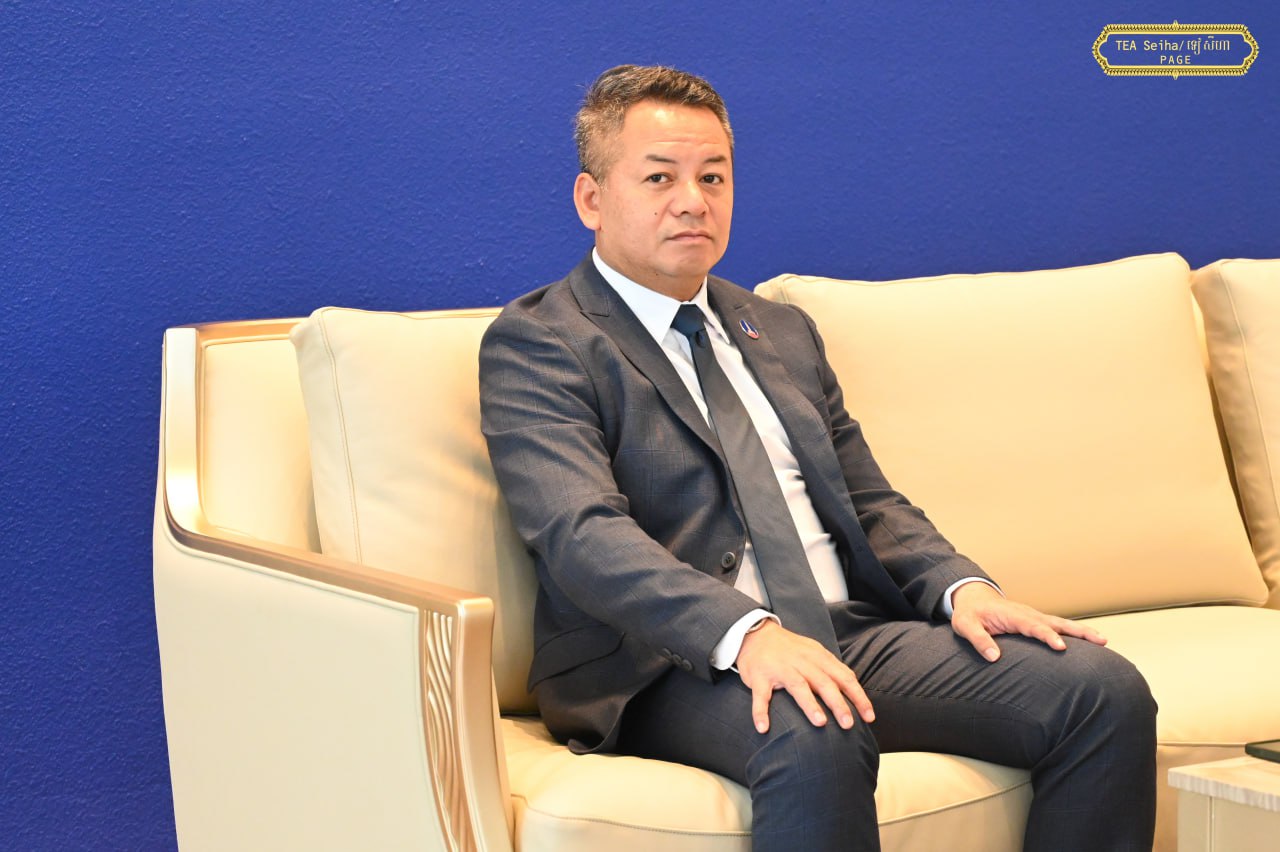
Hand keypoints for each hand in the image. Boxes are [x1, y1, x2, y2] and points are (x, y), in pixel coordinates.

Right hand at [734, 620, 874, 733]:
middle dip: (838, 703)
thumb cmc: (789, 649)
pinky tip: (763, 727)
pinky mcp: (758, 676)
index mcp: (818, 657)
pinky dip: (760, 711)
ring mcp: (780, 669)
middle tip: (849, 724)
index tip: (869, 717)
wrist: (755, 634)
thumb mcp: (814, 652)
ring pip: (798, 686)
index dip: (858, 697)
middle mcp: (801, 662)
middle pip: (824, 682)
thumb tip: (854, 684)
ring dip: (810, 704)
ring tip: (820, 723)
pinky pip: (761, 695)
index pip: (844, 677)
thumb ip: (832, 667)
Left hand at [949, 582, 1106, 661]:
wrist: (973, 599)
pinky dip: (1075, 633)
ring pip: (1062, 624)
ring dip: (1082, 631)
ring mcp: (1034, 617)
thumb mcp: (965, 626)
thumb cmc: (969, 614)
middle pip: (1057, 623)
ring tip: (1104, 641)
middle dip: (1078, 631)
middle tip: (1101, 640)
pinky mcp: (1037, 622)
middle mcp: (1028, 614)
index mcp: (1012, 616)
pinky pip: (1058, 627)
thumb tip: (995, 657)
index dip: (1048, 636)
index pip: (1033, 626)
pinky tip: (1090, 642)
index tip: (1061, 647)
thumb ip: (979, 640)